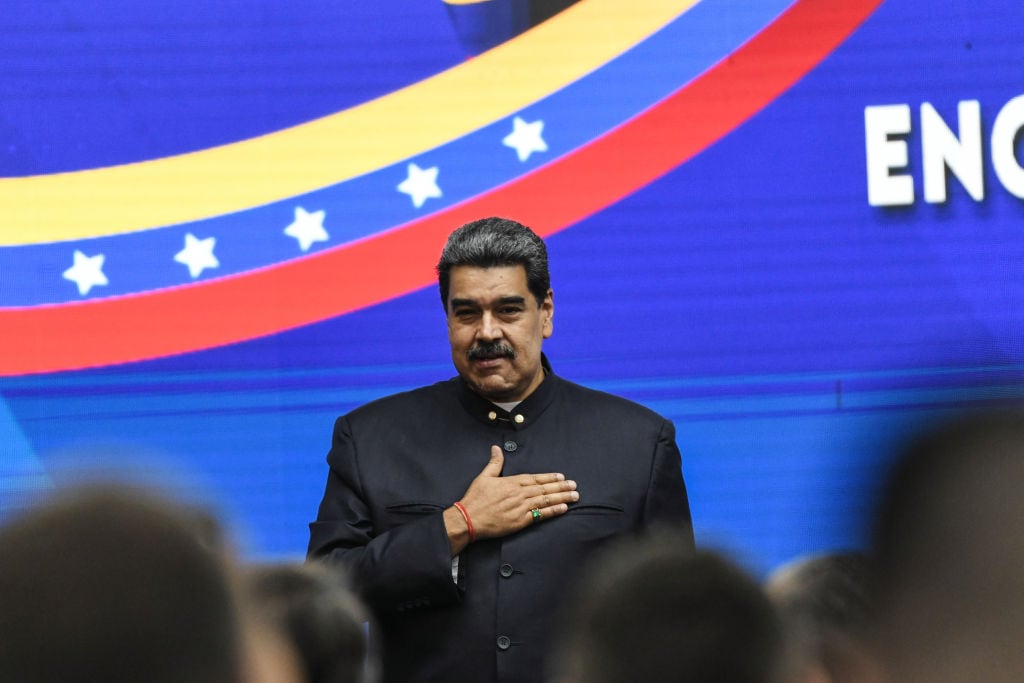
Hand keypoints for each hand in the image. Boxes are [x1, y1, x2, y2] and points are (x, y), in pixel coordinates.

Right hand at [456, 445, 578, 540]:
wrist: (469, 519)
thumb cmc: (475, 498)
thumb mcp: (484, 476)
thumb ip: (494, 463)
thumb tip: (496, 447)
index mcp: (512, 482)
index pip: (536, 478)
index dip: (550, 477)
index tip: (562, 476)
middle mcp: (519, 493)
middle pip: (545, 489)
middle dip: (561, 487)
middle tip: (575, 485)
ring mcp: (521, 507)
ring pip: (546, 501)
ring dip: (562, 498)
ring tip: (574, 496)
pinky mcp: (520, 521)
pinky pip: (540, 515)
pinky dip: (553, 511)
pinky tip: (563, 508)